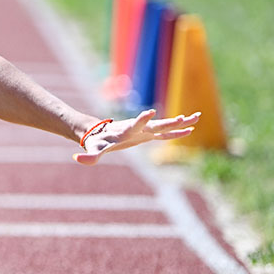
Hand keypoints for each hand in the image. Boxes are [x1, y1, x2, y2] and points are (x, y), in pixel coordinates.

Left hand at [74, 109, 199, 165]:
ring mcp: (145, 130)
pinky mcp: (148, 134)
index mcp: (127, 131)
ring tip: (197, 117)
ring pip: (165, 126)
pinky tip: (191, 129)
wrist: (99, 132)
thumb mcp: (93, 150)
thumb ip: (88, 156)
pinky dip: (177, 131)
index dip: (142, 119)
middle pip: (156, 124)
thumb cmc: (97, 142)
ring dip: (180, 123)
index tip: (150, 113)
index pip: (136, 125)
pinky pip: (166, 133)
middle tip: (183, 118)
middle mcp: (139, 128)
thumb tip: (76, 160)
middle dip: (169, 122)